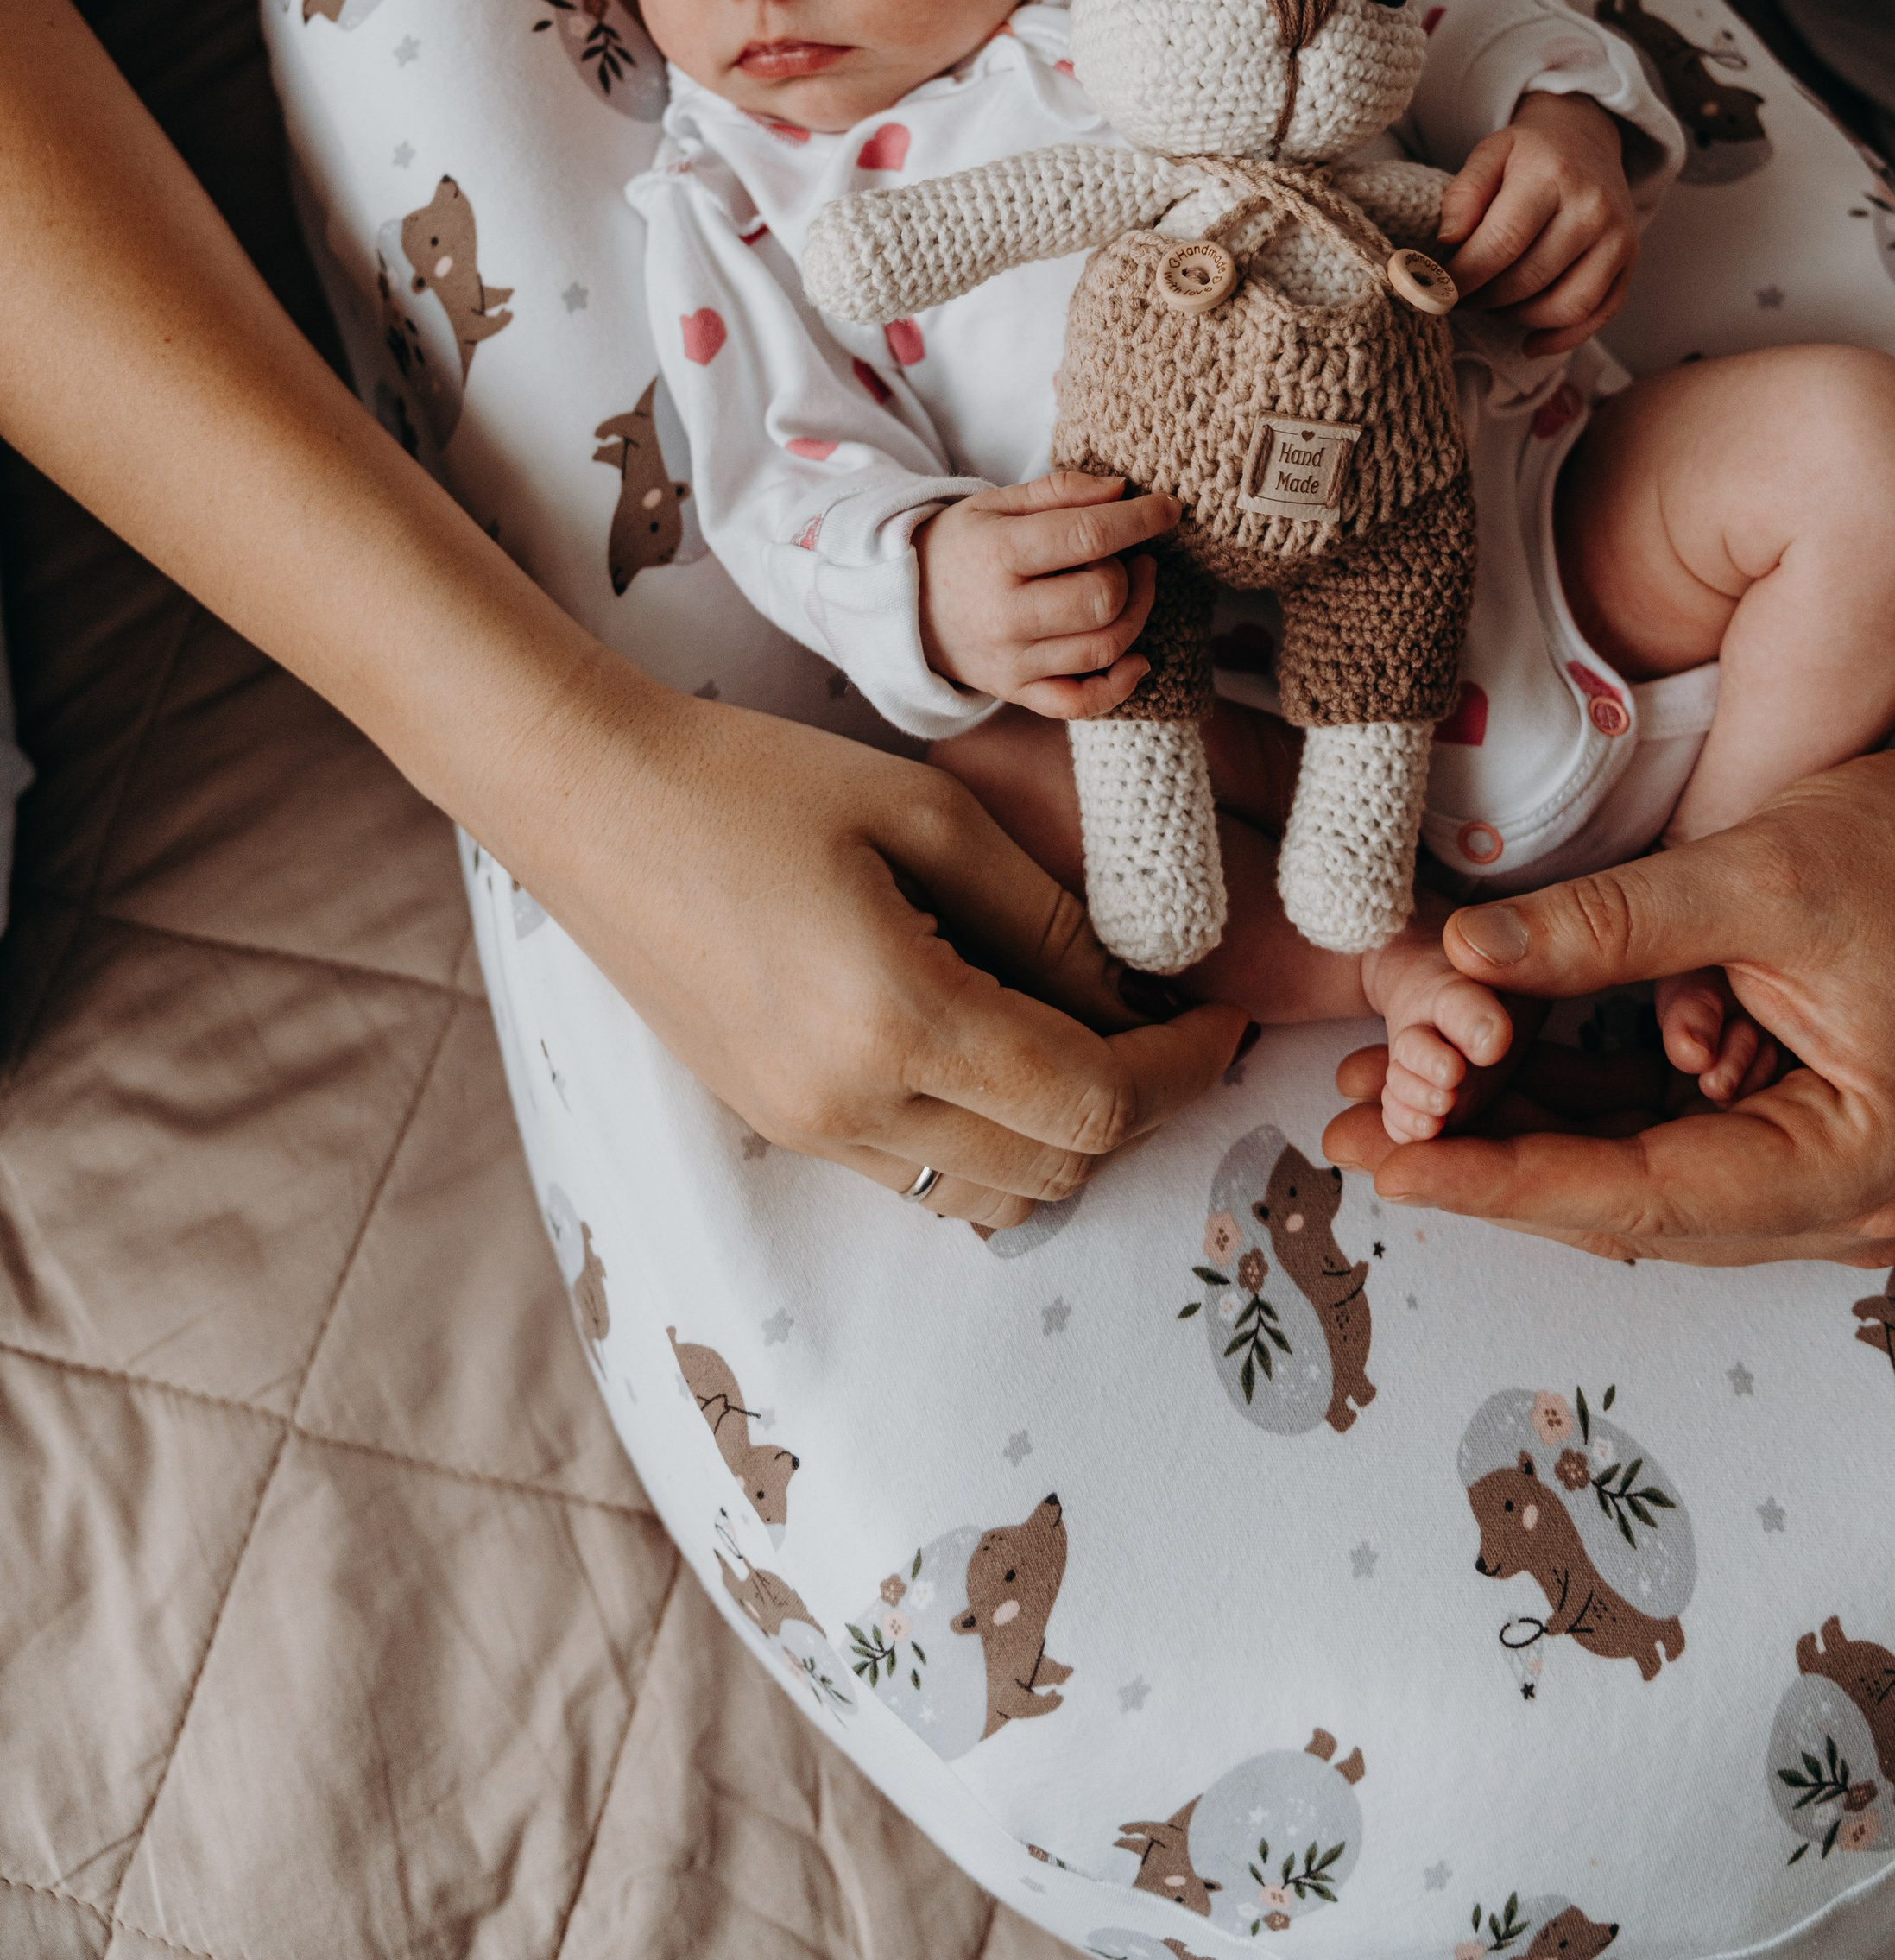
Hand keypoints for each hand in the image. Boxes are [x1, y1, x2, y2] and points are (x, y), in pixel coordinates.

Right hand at [541, 670, 1246, 1231]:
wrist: (592, 802)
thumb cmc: (757, 779)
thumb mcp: (926, 818)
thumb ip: (1044, 916)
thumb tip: (1141, 991)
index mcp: (895, 1019)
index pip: (1092, 1102)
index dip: (1182, 1071)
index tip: (1222, 1018)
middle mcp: (849, 1106)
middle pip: (1054, 1168)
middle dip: (1136, 1105)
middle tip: (1167, 1020)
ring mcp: (805, 1130)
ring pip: (991, 1196)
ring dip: (1062, 1136)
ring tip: (1085, 1034)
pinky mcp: (777, 1126)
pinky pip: (922, 1177)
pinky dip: (988, 1137)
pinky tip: (997, 1044)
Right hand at [915, 469, 1176, 713]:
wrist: (903, 606)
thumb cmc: (961, 545)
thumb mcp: (996, 503)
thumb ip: (1060, 492)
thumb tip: (1122, 491)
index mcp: (998, 554)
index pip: (1087, 536)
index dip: (1139, 519)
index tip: (1168, 508)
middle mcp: (1004, 614)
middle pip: (1102, 599)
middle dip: (1133, 573)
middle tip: (1132, 556)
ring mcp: (1011, 661)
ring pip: (1104, 648)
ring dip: (1136, 614)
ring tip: (1129, 587)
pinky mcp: (1018, 692)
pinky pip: (1082, 703)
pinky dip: (1120, 685)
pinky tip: (1136, 657)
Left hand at [1322, 733, 1894, 1265]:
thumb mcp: (1754, 876)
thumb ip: (1603, 929)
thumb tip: (1457, 958)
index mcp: (1855, 1167)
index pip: (1642, 1195)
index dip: (1502, 1181)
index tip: (1390, 1167)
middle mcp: (1847, 1204)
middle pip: (1628, 1206)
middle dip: (1486, 1165)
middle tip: (1351, 1130)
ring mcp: (1822, 1178)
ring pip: (1632, 1178)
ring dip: (1512, 1138)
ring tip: (1381, 1099)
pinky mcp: (1793, 1134)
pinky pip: (1661, 1137)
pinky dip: (1568, 1106)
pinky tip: (1471, 1071)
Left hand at [1438, 90, 1637, 349]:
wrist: (1586, 140)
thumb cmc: (1530, 153)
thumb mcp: (1490, 153)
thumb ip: (1464, 194)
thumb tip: (1448, 240)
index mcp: (1550, 176)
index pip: (1502, 243)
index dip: (1465, 276)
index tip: (1436, 288)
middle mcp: (1592, 208)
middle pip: (1530, 279)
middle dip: (1485, 299)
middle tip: (1459, 297)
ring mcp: (1617, 239)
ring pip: (1565, 307)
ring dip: (1518, 319)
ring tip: (1492, 306)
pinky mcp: (1629, 262)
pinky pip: (1597, 316)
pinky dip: (1561, 339)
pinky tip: (1530, 342)